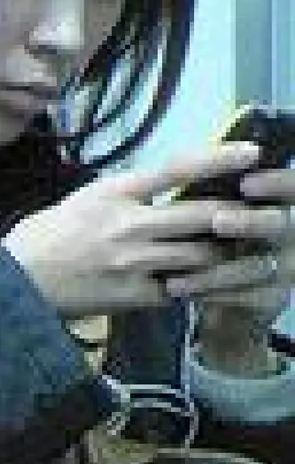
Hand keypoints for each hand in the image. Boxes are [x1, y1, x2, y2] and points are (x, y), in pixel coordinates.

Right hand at [1, 141, 272, 319]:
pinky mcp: (130, 295)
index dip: (220, 160)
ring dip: (219, 254)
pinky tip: (198, 284)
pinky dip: (193, 286)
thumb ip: (124, 195)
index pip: (178, 169)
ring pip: (199, 255)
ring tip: (232, 253)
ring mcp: (132, 263)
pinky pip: (179, 289)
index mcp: (113, 194)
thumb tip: (163, 186)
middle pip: (201, 215)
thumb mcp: (81, 201)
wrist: (13, 286)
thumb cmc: (42, 239)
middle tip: (249, 215)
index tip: (252, 153)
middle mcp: (127, 225)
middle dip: (232, 215)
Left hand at [171, 159, 294, 342]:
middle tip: (218, 220)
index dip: (278, 184)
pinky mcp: (273, 297)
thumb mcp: (224, 215)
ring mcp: (287, 269)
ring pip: (258, 267)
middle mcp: (291, 235)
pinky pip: (246, 297)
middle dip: (250, 222)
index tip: (246, 182)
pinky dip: (212, 293)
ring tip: (179, 270)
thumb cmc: (220, 243)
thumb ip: (219, 194)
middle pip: (282, 225)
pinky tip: (180, 290)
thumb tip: (196, 166)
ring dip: (217, 269)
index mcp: (282, 208)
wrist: (226, 297)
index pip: (293, 189)